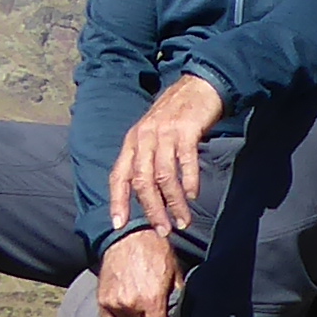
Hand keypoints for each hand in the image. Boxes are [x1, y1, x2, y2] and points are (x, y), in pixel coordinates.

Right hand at [97, 228, 180, 316]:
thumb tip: (180, 316)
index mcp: (151, 300)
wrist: (129, 236)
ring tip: (141, 312)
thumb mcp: (175, 272)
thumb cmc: (155, 251)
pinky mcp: (102, 300)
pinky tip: (126, 314)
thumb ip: (177, 296)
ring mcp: (114, 304)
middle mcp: (131, 305)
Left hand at [109, 73, 226, 240]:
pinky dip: (189, 181)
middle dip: (151, 209)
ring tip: (183, 220)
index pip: (118, 176)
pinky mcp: (186, 129)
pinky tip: (193, 195)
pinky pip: (185, 160)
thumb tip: (144, 194)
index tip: (119, 225)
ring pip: (163, 175)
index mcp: (132, 142)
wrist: (199, 86)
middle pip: (141, 180)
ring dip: (173, 202)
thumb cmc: (176, 115)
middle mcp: (144, 137)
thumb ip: (146, 159)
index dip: (117, 202)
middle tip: (163, 230)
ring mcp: (165, 133)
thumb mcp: (152, 134)